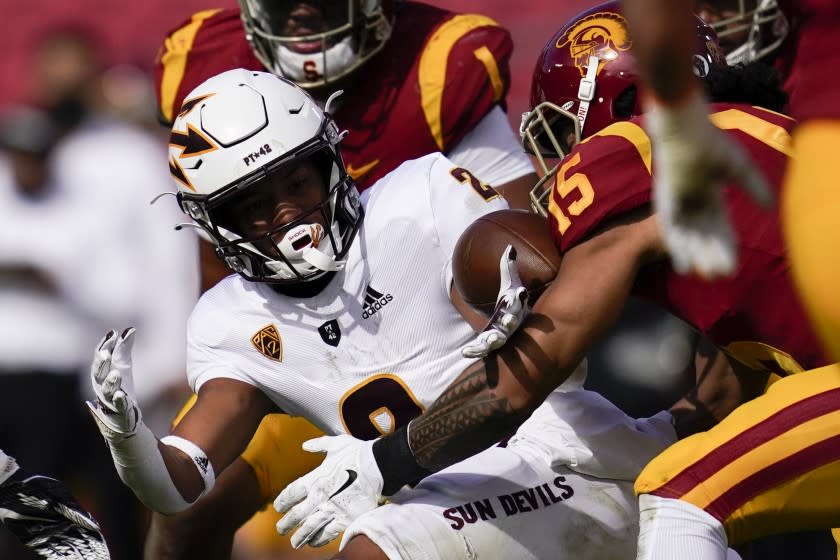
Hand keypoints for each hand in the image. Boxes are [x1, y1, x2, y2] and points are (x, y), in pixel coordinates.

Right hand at [86, 328, 139, 441]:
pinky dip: (120, 400)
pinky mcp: (120, 410)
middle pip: (98, 374)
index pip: (101, 359)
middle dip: (101, 364)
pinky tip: (122, 395)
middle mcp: (102, 386)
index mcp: (102, 374)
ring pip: (107, 390)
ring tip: (116, 374)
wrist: (122, 416)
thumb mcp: (123, 365)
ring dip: (110, 382)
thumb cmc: (120, 387)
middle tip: (105, 353)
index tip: (112, 334)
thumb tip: (130, 329)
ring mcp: (110, 399)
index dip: (105, 347)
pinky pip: (119, 405)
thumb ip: (124, 348)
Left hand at [274, 435, 383, 547]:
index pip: (291, 493)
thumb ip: (319, 445)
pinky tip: (313, 542)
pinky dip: (319, 539)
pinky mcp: (346, 519)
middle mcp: (320, 497)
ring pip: (310, 528)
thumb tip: (306, 445)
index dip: (282, 502)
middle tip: (280, 529)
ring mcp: (332, 509)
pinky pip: (328, 533)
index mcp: (315, 478)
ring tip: (294, 542)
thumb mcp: (337, 444)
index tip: (278, 507)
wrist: (380, 466)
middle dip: (286, 524)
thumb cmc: (358, 453)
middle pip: (296, 515)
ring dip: (300, 536)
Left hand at [462, 244, 528, 357]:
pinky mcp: (490, 344)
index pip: (519, 300)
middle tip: (509, 319)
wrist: (510, 324)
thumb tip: (510, 247)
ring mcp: (502, 335)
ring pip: (499, 338)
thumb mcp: (509, 284)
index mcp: (516, 306)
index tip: (520, 291)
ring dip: (494, 339)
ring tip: (491, 339)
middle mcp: (511, 322)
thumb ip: (508, 266)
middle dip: (511, 320)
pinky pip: (482, 348)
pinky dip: (475, 350)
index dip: (520, 296)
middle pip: (512, 321)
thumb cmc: (510, 302)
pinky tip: (465, 353)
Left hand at [647, 90, 772, 278]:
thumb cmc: (709, 143)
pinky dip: (677, 248)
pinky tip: (683, 266)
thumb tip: (771, 208)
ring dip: (698, 257)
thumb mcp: (737, 167)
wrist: (683, 130)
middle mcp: (692, 204)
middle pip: (705, 237)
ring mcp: (677, 205)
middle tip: (724, 276)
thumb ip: (753, 186)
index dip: (727, 246)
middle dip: (713, 256)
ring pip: (689, 238)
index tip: (733, 265)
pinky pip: (671, 231)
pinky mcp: (664, 204)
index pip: (721, 227)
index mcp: (710, 195)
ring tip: (707, 276)